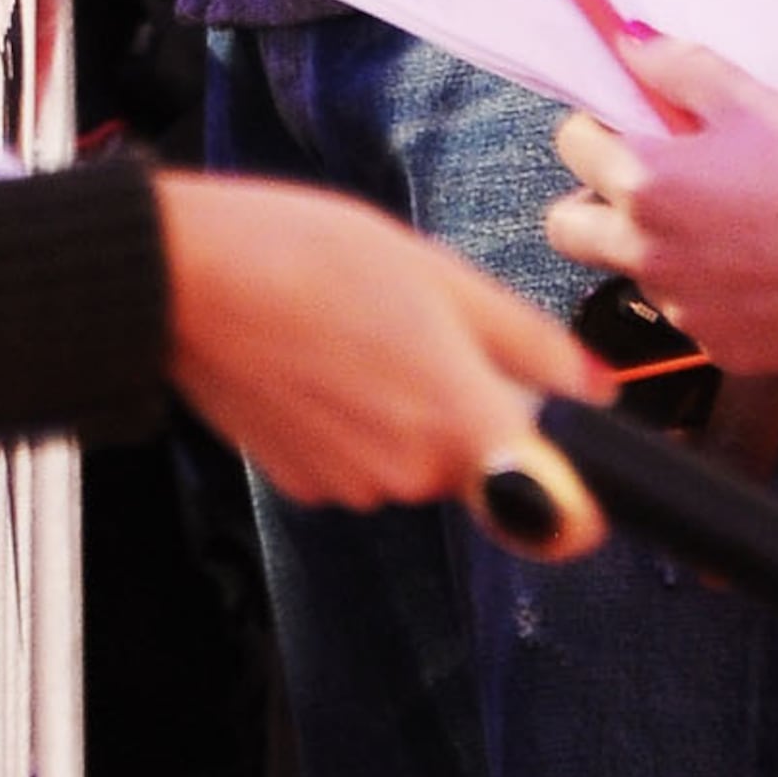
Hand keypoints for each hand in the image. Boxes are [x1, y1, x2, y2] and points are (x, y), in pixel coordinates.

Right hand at [158, 177, 603, 522]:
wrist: (184, 277)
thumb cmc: (309, 255)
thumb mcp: (441, 274)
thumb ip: (529, 343)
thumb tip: (592, 389)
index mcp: (461, 422)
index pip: (563, 521)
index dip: (580, 499)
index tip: (569, 459)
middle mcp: (412, 476)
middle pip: (480, 466)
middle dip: (469, 410)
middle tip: (421, 332)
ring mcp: (354, 488)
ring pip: (417, 461)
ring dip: (405, 414)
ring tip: (356, 334)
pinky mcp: (302, 484)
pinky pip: (361, 463)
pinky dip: (352, 424)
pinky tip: (316, 360)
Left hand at [547, 38, 777, 497]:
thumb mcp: (756, 104)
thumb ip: (679, 69)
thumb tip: (627, 42)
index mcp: (644, 182)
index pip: (572, 145)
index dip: (599, 128)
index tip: (634, 126)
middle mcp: (646, 251)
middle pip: (567, 228)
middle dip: (592, 202)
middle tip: (650, 186)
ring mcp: (680, 309)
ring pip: (634, 272)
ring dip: (658, 249)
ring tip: (734, 228)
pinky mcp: (718, 350)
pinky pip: (690, 315)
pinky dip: (710, 294)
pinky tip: (765, 272)